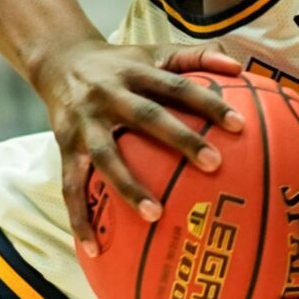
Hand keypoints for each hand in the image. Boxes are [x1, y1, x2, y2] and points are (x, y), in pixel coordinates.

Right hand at [34, 42, 243, 255]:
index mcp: (136, 71)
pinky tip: (94, 247)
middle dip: (180, 140)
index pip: (177, 86)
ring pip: (106, 156)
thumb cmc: (120, 63)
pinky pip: (71, 187)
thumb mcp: (154, 51)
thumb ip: (196, 57)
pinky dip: (80, 218)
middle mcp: (109, 94)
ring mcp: (84, 123)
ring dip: (129, 186)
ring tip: (156, 215)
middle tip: (215, 164)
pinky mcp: (64, 147)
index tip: (239, 124)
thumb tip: (239, 68)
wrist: (59, 60)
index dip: (207, 102)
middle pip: (147, 116)